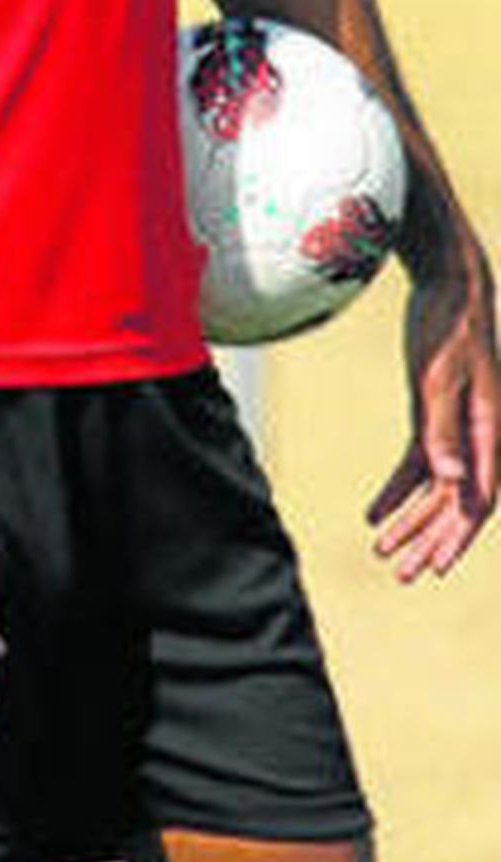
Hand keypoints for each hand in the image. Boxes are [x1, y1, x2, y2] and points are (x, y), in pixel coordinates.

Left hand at [367, 257, 499, 580]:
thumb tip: (450, 483)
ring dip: (411, 521)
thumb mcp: (437, 379)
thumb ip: (442, 431)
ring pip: (435, 489)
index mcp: (487, 432)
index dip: (457, 536)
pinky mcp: (434, 415)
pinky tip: (374, 514)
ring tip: (381, 552)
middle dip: (429, 540)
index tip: (435, 568)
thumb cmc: (447, 327)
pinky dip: (398, 490)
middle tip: (401, 575)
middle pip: (455, 503)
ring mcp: (455, 427)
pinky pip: (417, 464)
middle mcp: (476, 437)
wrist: (448, 286)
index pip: (476, 499)